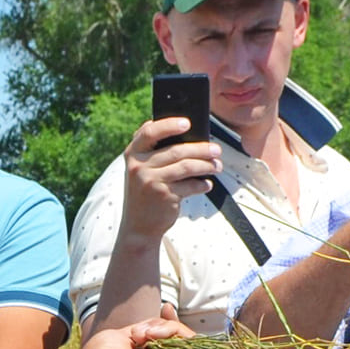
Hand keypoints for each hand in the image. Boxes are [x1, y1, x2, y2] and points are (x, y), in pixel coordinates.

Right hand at [120, 120, 222, 241]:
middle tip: (216, 150)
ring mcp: (151, 181)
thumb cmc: (145, 191)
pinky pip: (190, 185)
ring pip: (187, 167)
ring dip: (206, 165)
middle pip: (177, 151)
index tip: (187, 123)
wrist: (138, 226)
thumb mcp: (140, 169)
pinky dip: (202, 184)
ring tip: (217, 166)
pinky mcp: (164, 196)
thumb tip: (185, 133)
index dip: (169, 125)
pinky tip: (207, 184)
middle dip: (201, 149)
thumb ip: (152, 150)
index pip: (149, 132)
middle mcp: (139, 166)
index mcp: (133, 154)